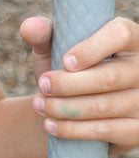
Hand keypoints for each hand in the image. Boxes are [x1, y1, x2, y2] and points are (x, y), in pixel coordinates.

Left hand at [21, 15, 138, 154]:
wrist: (72, 105)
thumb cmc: (66, 68)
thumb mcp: (54, 47)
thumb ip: (43, 34)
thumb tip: (30, 27)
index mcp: (129, 38)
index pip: (120, 35)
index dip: (92, 49)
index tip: (65, 62)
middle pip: (109, 77)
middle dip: (67, 84)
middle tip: (42, 85)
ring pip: (104, 106)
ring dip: (65, 107)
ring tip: (39, 104)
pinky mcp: (138, 129)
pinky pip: (106, 130)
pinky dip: (73, 129)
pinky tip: (51, 125)